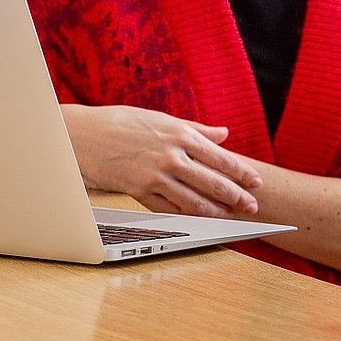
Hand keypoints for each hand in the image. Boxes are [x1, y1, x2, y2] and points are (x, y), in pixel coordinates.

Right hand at [60, 104, 261, 216]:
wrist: (83, 135)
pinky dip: (187, 217)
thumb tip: (224, 133)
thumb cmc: (122, 122)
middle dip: (237, 196)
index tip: (256, 182)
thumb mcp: (161, 118)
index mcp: (179, 134)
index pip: (220, 157)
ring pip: (194, 200)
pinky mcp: (140, 192)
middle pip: (212, 181)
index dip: (241, 172)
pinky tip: (200, 222)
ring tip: (231, 217)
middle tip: (253, 206)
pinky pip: (170, 208)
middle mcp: (171, 156)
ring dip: (216, 211)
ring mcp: (155, 176)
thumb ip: (196, 128)